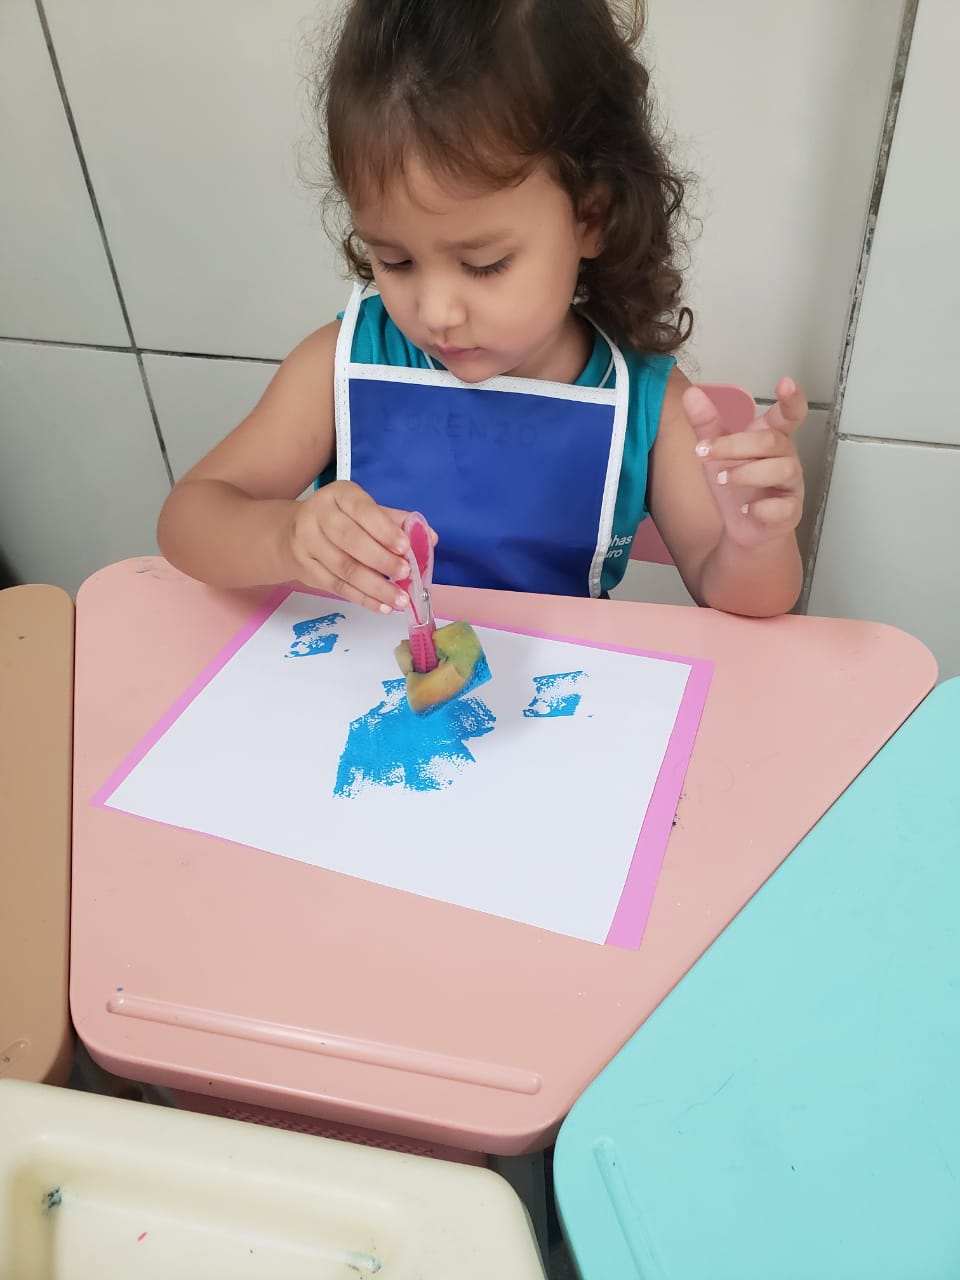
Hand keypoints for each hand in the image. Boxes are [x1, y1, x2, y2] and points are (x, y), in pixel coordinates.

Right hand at [289, 481, 432, 613]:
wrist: (296, 531)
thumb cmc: (342, 519)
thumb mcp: (368, 512)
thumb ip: (398, 523)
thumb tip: (430, 537)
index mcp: (339, 495)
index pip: (363, 511)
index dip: (384, 530)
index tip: (405, 547)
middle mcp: (318, 515)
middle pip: (350, 541)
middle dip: (381, 560)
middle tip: (405, 575)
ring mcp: (307, 542)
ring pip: (343, 568)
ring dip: (375, 587)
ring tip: (399, 599)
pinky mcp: (305, 568)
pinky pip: (337, 587)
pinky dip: (362, 599)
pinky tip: (382, 606)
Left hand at [682, 378, 805, 548]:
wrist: (741, 527)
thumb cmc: (735, 486)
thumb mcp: (716, 452)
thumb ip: (706, 423)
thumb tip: (691, 394)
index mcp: (771, 438)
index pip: (790, 414)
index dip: (792, 399)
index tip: (786, 383)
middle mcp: (786, 458)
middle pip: (772, 441)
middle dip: (736, 445)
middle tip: (706, 452)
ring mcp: (791, 485)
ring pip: (782, 469)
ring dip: (747, 473)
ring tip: (722, 479)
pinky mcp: (789, 512)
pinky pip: (784, 507)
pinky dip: (762, 509)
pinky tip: (746, 510)